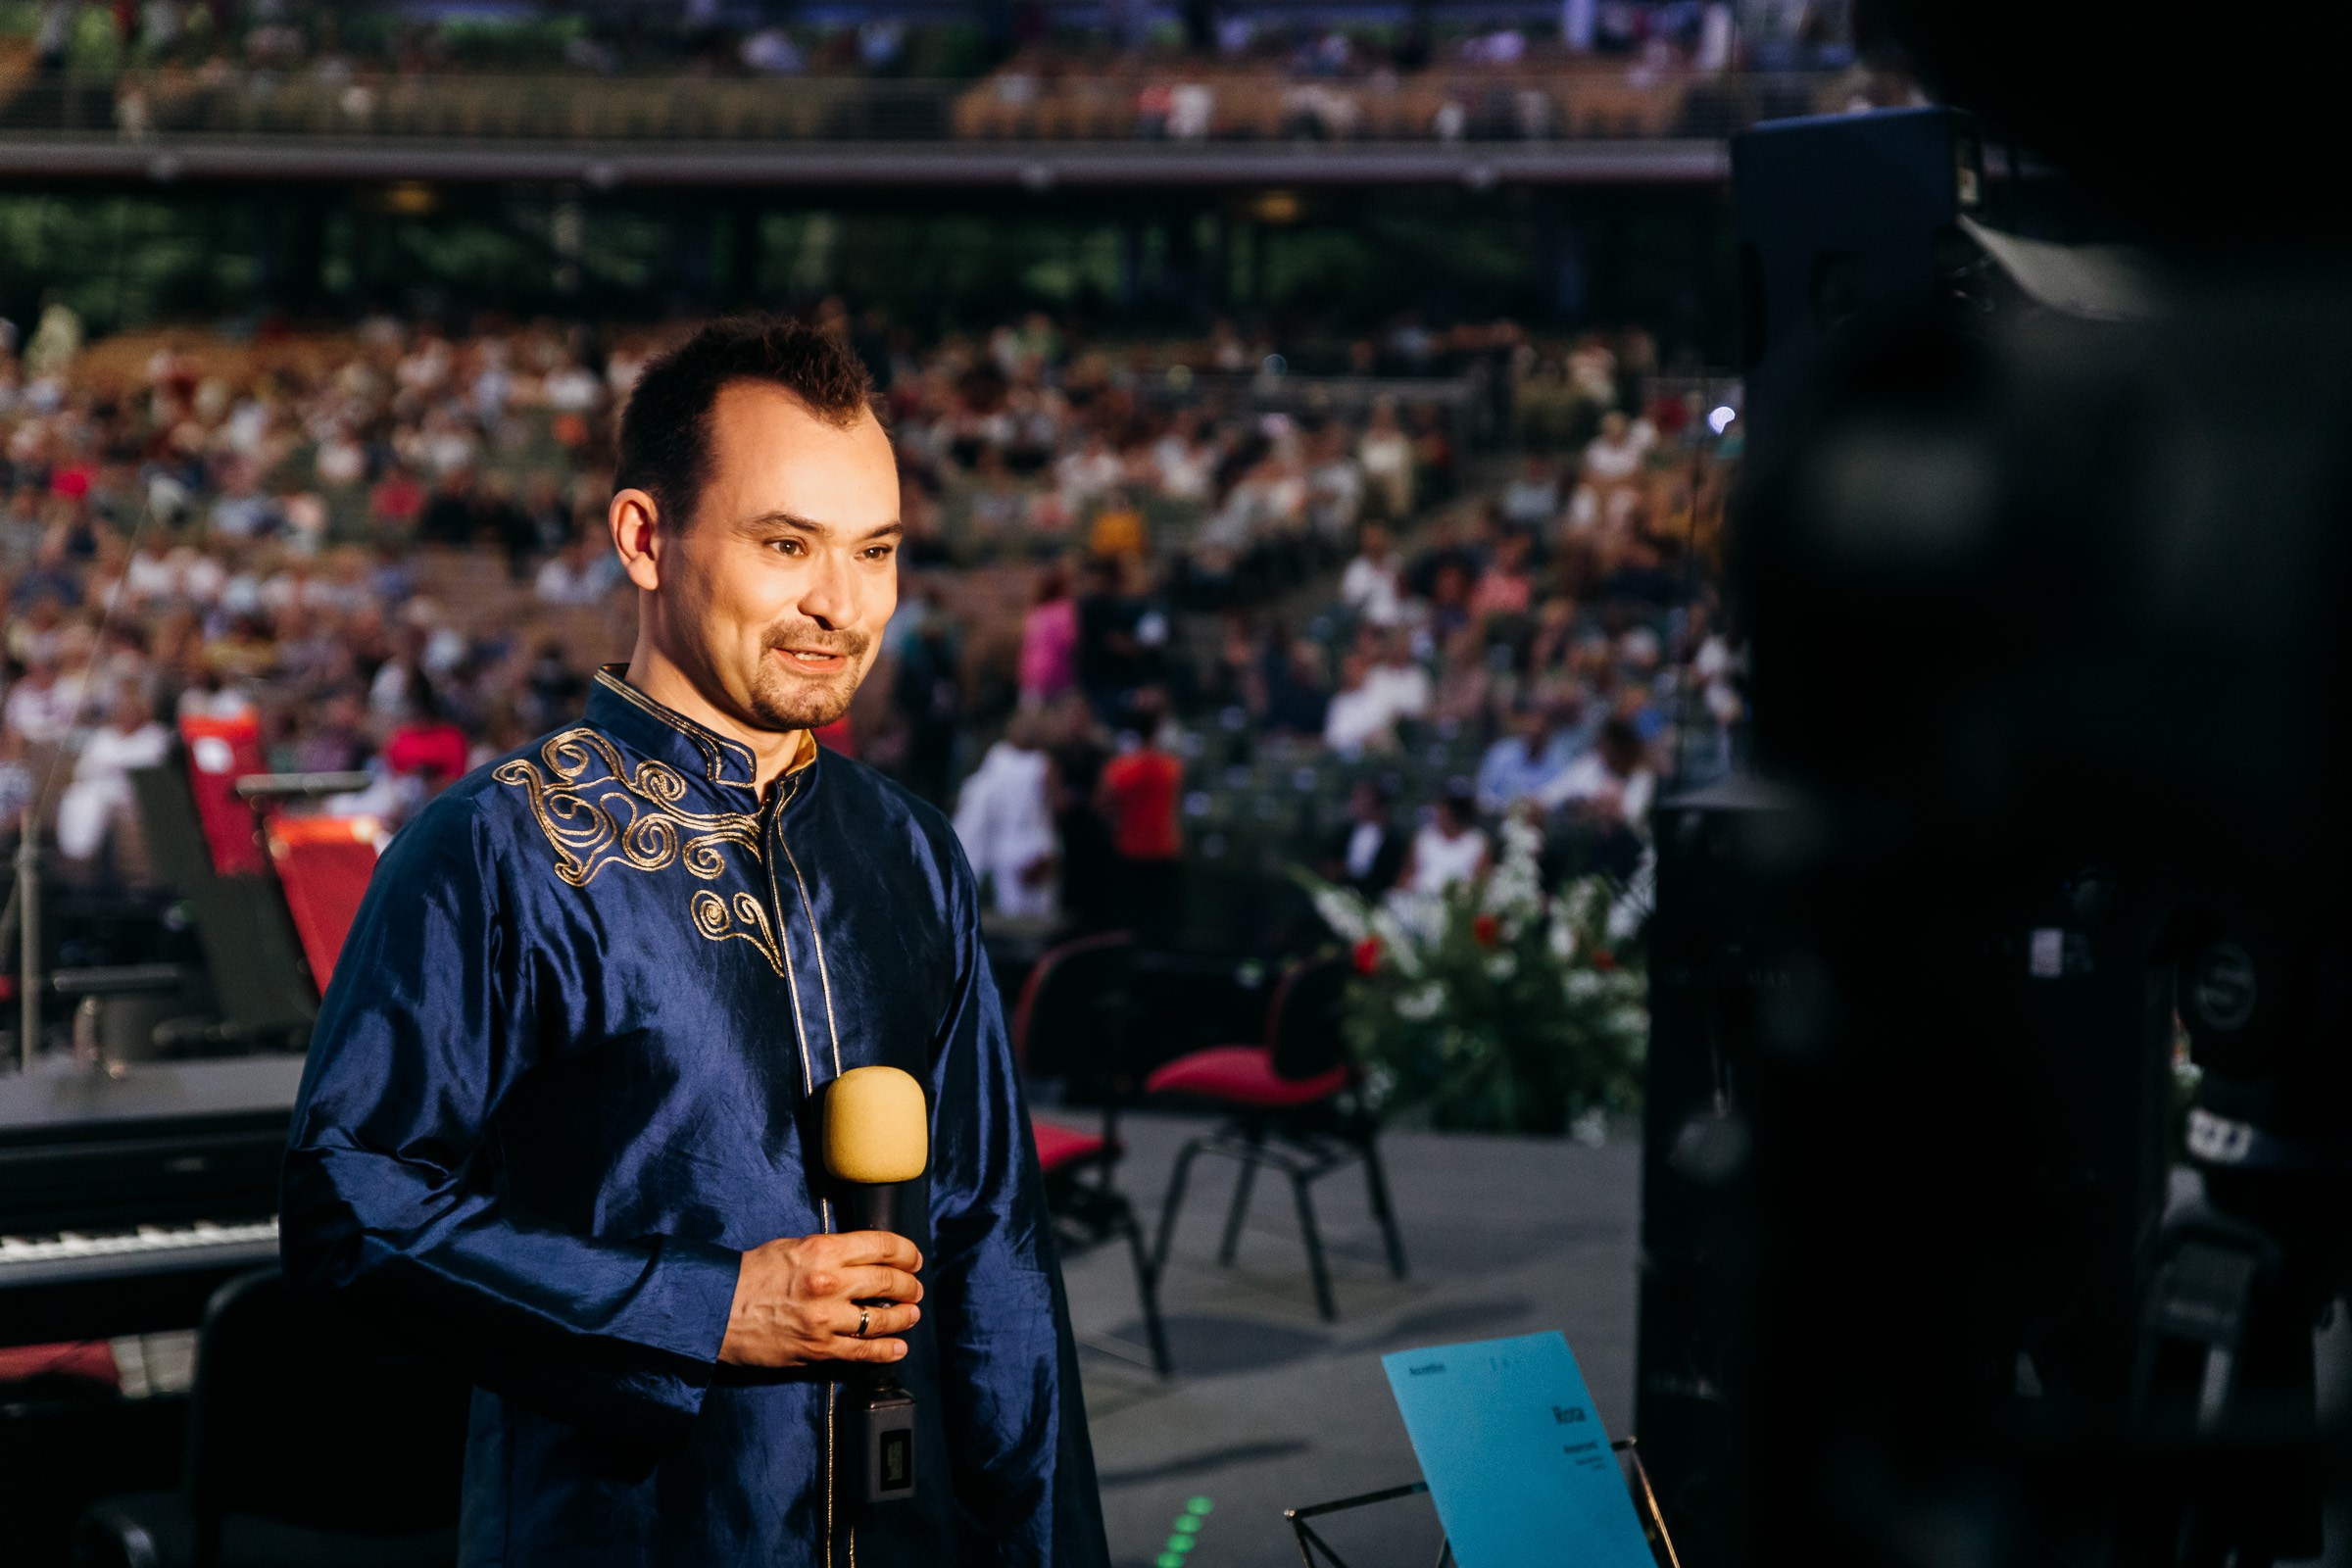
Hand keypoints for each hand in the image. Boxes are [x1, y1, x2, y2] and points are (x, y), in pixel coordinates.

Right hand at [718, 1231, 923, 1368]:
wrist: (714, 1310)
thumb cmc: (749, 1275)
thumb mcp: (791, 1246)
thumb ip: (829, 1250)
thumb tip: (861, 1255)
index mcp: (822, 1250)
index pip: (881, 1245)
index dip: (906, 1251)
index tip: (913, 1258)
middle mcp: (829, 1283)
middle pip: (887, 1281)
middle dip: (908, 1284)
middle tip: (914, 1288)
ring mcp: (825, 1319)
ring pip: (881, 1318)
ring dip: (904, 1316)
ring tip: (911, 1315)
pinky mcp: (818, 1349)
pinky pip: (862, 1351)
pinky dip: (886, 1350)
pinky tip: (898, 1348)